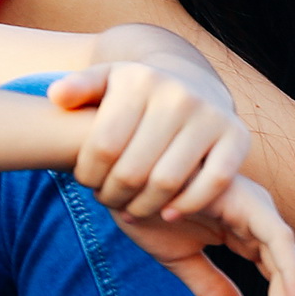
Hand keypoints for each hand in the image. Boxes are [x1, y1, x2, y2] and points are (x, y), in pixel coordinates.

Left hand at [49, 58, 248, 221]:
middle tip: (108, 201)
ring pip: (168, 180)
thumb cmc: (136, 94)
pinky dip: (189, 204)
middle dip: (114, 195)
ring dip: (144, 206)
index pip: (103, 147)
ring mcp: (211, 114)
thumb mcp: (105, 81)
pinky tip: (168, 214)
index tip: (86, 183)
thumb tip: (57, 97)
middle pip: (133, 169)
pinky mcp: (237, 135)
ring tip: (132, 209)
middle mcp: (178, 95)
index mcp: (140, 82)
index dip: (89, 175)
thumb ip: (78, 88)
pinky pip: (214, 181)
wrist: (192, 83)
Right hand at [114, 174, 294, 295]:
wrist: (116, 170)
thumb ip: (210, 285)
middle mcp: (260, 221)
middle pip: (294, 284)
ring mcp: (258, 210)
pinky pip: (278, 245)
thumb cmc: (143, 205)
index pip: (280, 286)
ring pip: (291, 271)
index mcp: (248, 232)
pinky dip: (289, 275)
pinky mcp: (249, 203)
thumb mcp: (178, 257)